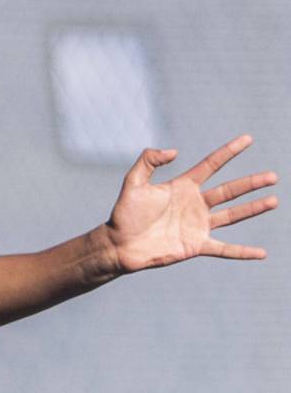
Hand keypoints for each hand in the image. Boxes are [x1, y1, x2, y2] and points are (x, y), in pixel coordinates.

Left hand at [104, 135, 278, 272]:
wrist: (119, 244)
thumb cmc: (124, 213)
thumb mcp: (133, 181)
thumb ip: (148, 160)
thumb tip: (174, 151)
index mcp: (182, 186)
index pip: (211, 165)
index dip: (229, 152)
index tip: (247, 139)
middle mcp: (194, 204)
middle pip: (229, 190)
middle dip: (251, 183)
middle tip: (273, 175)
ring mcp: (197, 225)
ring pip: (232, 215)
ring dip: (253, 208)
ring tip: (273, 200)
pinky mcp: (196, 245)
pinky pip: (224, 249)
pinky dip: (242, 252)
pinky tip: (261, 253)